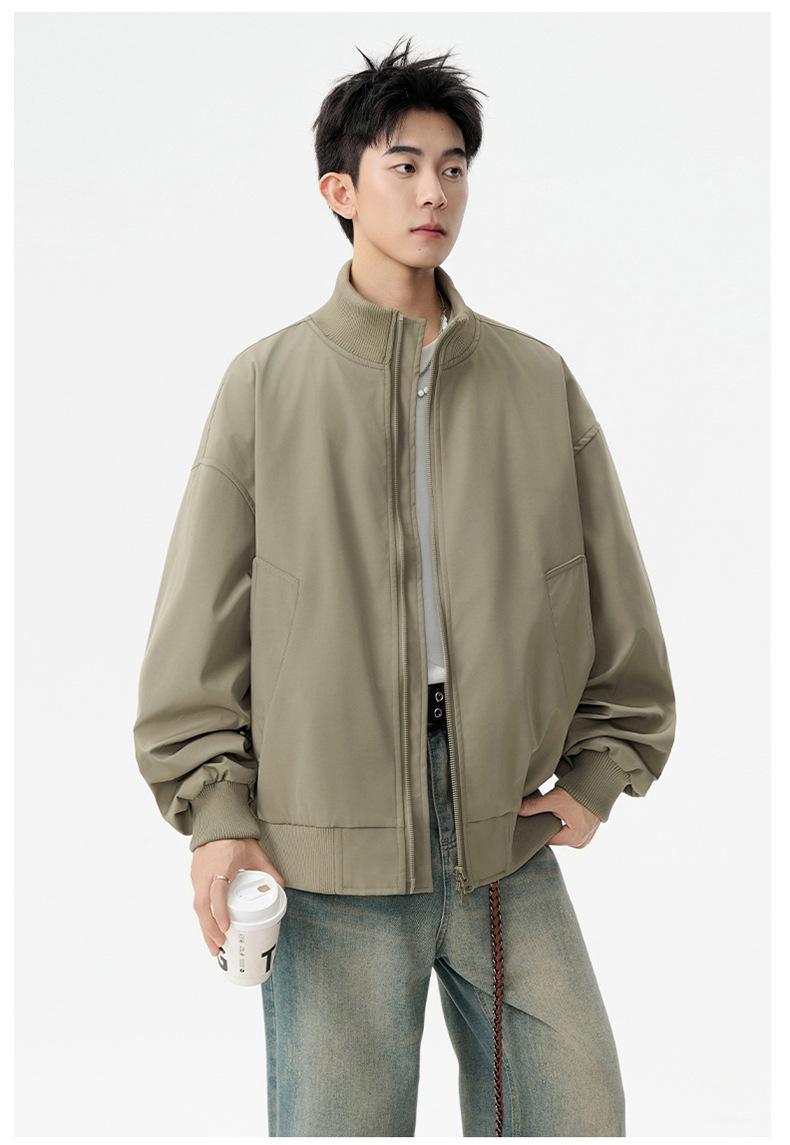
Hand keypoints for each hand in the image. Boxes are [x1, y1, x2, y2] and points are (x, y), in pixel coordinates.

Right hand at [190, 838, 284, 955]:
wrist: (217, 822)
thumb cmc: (236, 838)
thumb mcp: (256, 853)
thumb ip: (269, 870)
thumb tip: (281, 888)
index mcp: (221, 867)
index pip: (217, 893)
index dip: (220, 912)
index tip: (226, 928)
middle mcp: (205, 874)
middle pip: (202, 907)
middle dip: (209, 930)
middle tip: (219, 947)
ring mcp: (197, 876)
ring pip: (197, 906)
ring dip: (204, 928)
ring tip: (214, 946)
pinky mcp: (194, 878)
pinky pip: (197, 901)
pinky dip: (202, 917)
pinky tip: (209, 930)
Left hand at [518, 785, 600, 847]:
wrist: (598, 786)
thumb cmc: (578, 793)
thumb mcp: (554, 799)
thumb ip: (535, 806)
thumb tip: (518, 810)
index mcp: (574, 839)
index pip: (548, 840)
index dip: (537, 831)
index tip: (529, 824)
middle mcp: (581, 842)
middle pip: (555, 838)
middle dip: (547, 828)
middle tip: (538, 816)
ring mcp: (585, 838)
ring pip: (562, 835)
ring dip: (556, 826)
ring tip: (550, 814)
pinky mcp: (587, 832)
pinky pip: (569, 832)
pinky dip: (564, 825)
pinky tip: (558, 815)